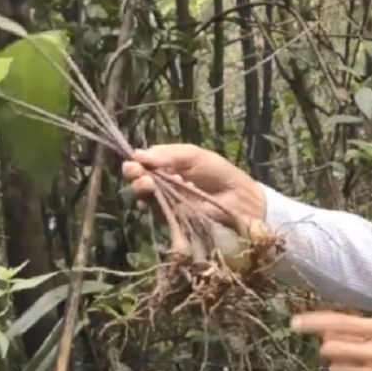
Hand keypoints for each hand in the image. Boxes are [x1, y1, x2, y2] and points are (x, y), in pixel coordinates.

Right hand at [121, 144, 266, 222]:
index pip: (145, 161)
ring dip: (140, 187)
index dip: (137, 160)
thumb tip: (138, 155)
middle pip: (139, 177)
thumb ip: (168, 155)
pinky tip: (152, 195)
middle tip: (135, 172)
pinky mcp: (170, 216)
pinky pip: (154, 208)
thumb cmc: (218, 172)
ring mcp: (165, 199)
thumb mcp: (193, 155)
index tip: (135, 160)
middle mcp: (163, 181)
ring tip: (145, 182)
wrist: (238, 198)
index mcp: (168, 163)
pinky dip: (150, 202)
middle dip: (134, 173)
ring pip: (144, 193)